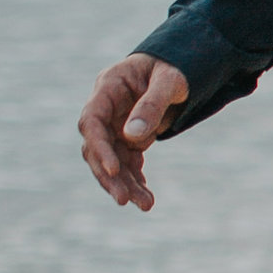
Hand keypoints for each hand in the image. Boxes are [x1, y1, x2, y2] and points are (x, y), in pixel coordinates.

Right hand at [78, 53, 189, 211]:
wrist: (181, 67)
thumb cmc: (174, 66)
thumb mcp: (170, 80)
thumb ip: (152, 104)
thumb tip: (132, 135)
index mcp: (109, 87)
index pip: (92, 121)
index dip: (99, 147)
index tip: (114, 169)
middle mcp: (106, 108)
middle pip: (97, 147)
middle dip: (110, 175)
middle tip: (125, 200)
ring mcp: (115, 124)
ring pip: (112, 160)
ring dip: (125, 184)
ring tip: (145, 205)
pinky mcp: (128, 137)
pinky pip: (127, 162)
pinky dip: (135, 180)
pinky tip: (146, 197)